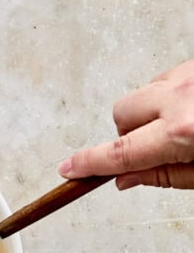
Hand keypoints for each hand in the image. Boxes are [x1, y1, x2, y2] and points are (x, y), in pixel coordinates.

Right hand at [58, 59, 193, 188]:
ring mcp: (187, 75)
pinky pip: (165, 80)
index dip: (90, 162)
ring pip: (143, 94)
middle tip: (155, 149)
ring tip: (182, 126)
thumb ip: (166, 176)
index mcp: (183, 130)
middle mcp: (180, 97)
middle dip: (129, 133)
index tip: (69, 168)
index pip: (122, 152)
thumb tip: (128, 177)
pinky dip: (171, 97)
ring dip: (151, 113)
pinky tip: (191, 109)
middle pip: (122, 113)